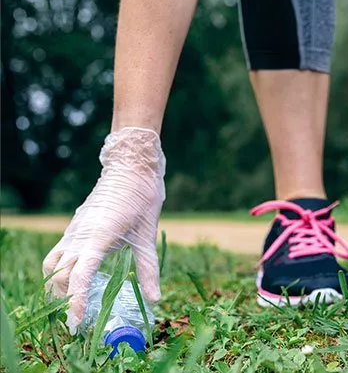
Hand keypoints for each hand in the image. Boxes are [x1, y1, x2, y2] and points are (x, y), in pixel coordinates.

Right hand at [42, 128, 165, 333]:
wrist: (131, 166)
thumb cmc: (142, 197)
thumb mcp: (148, 235)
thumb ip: (148, 269)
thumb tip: (155, 299)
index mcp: (97, 238)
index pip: (79, 278)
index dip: (76, 302)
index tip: (77, 322)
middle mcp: (79, 236)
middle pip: (59, 276)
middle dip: (64, 300)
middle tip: (78, 320)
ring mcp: (74, 230)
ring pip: (52, 264)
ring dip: (57, 285)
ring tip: (73, 302)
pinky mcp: (75, 226)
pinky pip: (58, 253)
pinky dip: (61, 270)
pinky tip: (77, 279)